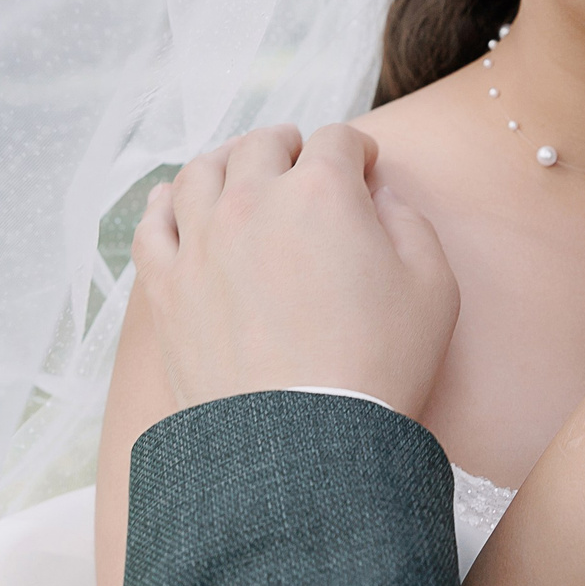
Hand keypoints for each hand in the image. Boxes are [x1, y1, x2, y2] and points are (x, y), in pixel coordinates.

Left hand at [130, 122, 460, 417]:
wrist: (303, 444)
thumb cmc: (376, 369)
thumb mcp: (433, 288)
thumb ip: (410, 224)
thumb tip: (380, 198)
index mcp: (321, 193)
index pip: (336, 141)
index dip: (354, 148)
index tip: (362, 165)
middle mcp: (252, 202)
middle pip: (262, 146)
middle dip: (289, 146)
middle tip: (300, 158)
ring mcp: (199, 242)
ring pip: (200, 173)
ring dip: (225, 161)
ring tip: (237, 168)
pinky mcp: (165, 285)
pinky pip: (151, 224)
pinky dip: (164, 204)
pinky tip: (174, 204)